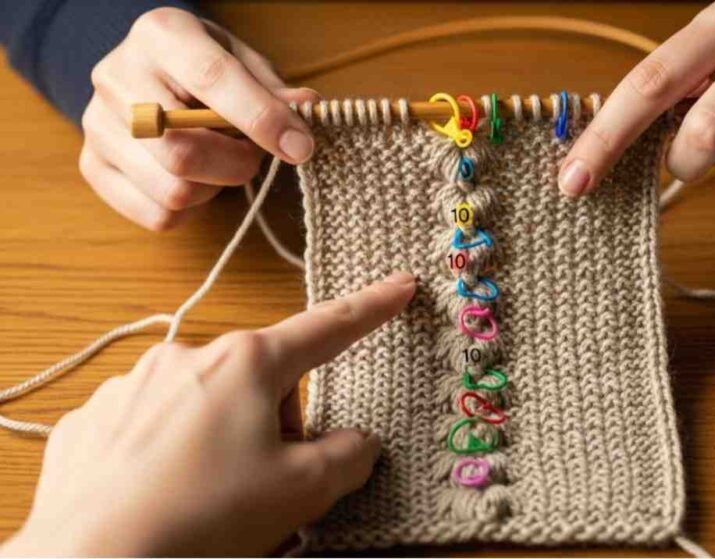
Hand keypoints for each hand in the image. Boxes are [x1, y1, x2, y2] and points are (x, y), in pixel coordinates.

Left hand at [0, 272, 416, 556]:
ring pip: (204, 407)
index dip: (372, 308)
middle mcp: (188, 357)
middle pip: (262, 383)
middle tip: (268, 483)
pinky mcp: (92, 422)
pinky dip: (166, 458)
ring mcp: (132, 386)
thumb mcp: (304, 491)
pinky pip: (149, 430)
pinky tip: (162, 498)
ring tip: (209, 500)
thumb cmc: (204, 519)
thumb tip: (354, 444)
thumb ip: (348, 456)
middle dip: (276, 426)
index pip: (327, 328)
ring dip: (220, 442)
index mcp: (248, 364)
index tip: (401, 285)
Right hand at [80, 7, 318, 229]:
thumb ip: (273, 90)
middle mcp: (117, 75)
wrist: (147, 73)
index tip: (299, 147)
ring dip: (214, 189)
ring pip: (172, 191)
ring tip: (219, 162)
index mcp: (161, 35)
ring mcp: (96, 124)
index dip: (261, 119)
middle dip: (236, 165)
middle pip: (181, 151)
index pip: (211, 78)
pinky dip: (192, 210)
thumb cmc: (206, 67)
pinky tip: (196, 181)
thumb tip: (307, 109)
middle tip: (253, 155)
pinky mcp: (92, 165)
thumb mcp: (243, 61)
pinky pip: (157, 216)